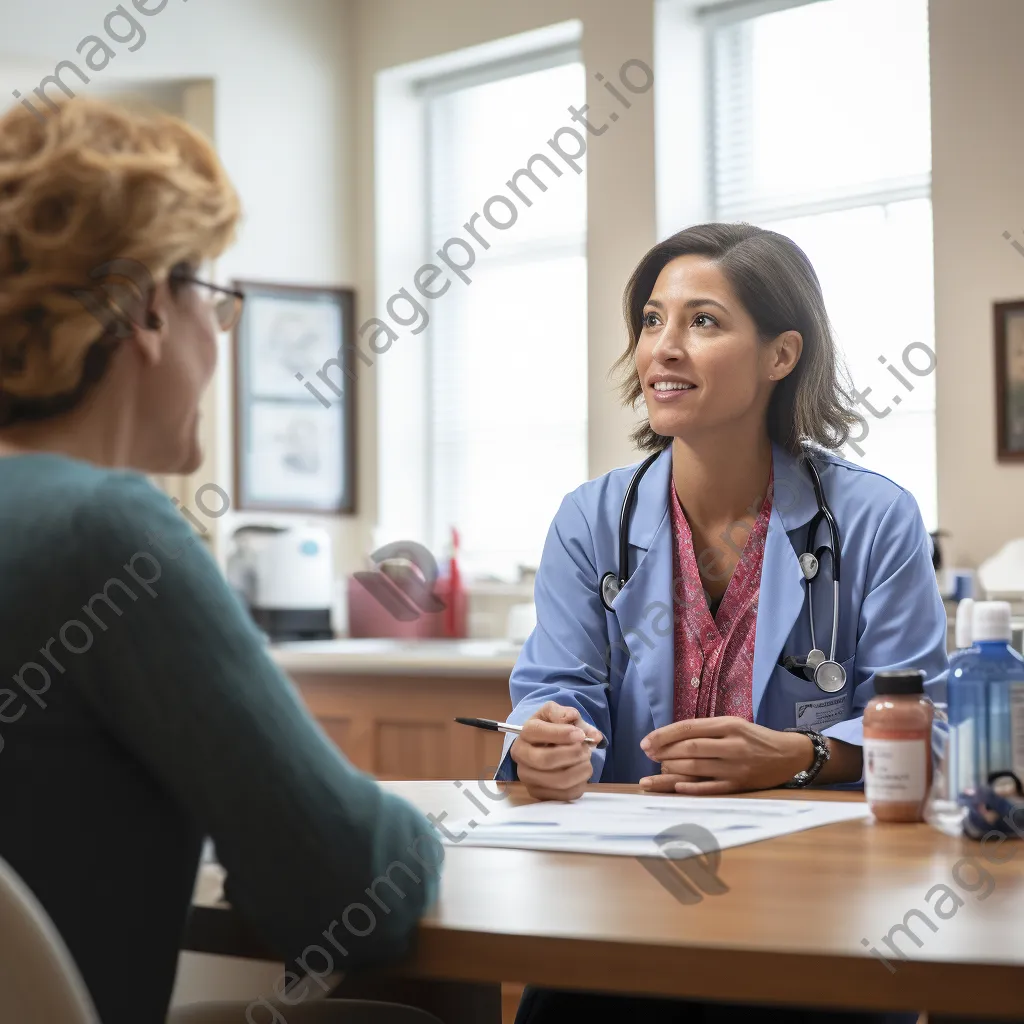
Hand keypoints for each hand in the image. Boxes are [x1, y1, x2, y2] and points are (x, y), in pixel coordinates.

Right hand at [509, 701, 603, 801]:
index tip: (580, 734)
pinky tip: (581, 772)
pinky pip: (565, 795)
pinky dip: (580, 783)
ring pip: (558, 780)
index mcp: (525, 733)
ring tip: (586, 760)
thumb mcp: (557, 715)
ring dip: (580, 770)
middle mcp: (521, 756)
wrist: (550, 746)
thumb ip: (566, 713)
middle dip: (573, 754)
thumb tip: (572, 717)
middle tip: (587, 749)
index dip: (562, 734)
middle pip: (546, 759)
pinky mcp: (539, 794)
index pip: (537, 732)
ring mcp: (528, 778)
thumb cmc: (554, 729)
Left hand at [637, 717, 813, 794]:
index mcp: (728, 725)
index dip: (664, 735)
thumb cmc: (754, 738)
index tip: (646, 742)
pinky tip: (675, 787)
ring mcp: (735, 767)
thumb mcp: (733, 724)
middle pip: (689, 749)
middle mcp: (731, 745)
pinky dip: (690, 787)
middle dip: (664, 753)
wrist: (788, 756)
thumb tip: (670, 738)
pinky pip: (709, 788)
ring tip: (657, 771)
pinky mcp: (739, 785)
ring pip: (695, 768)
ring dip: (671, 770)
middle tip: (649, 756)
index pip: (688, 728)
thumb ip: (706, 730)